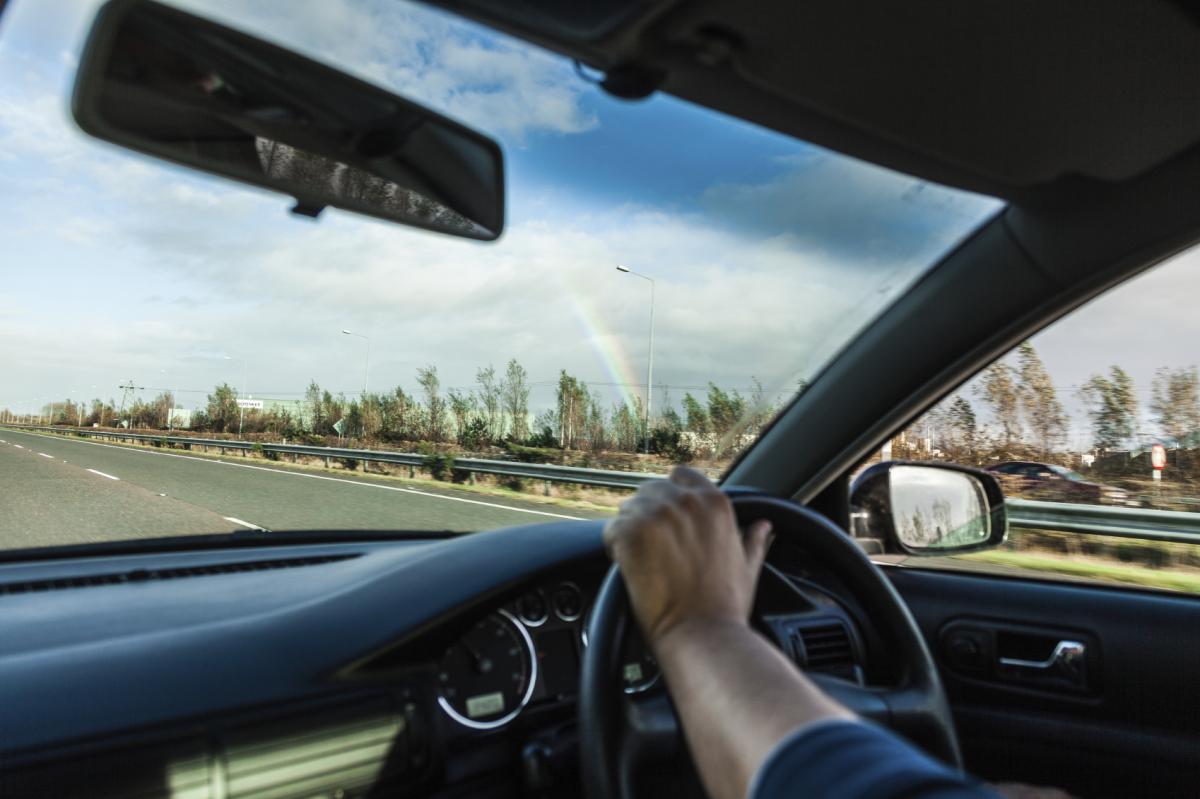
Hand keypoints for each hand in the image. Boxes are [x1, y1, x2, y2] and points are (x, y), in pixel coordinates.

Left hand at [603, 465, 772, 646]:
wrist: (702, 635)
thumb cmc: (725, 606)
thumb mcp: (747, 567)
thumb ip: (753, 540)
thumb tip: (764, 527)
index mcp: (715, 503)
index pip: (681, 476)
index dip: (671, 496)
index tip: (667, 520)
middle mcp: (685, 501)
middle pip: (651, 490)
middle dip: (648, 514)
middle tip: (653, 548)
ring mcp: (656, 514)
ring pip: (629, 509)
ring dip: (630, 531)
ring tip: (644, 561)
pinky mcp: (631, 532)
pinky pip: (611, 529)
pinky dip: (615, 547)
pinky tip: (629, 567)